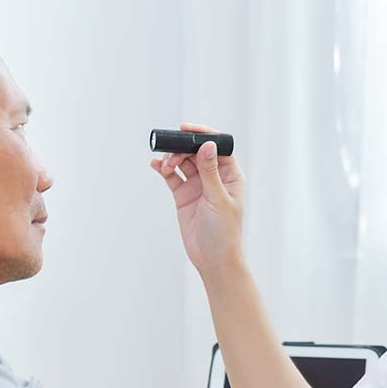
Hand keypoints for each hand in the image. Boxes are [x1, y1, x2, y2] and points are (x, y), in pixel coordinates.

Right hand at [150, 122, 246, 277]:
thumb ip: (210, 172)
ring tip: (164, 165)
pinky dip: (163, 169)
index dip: (204, 135)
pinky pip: (172, 177)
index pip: (218, 147)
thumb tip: (207, 145)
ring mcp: (198, 186)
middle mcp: (214, 178)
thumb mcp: (218, 199)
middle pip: (196, 152)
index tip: (187, 129)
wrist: (212, 258)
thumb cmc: (224, 232)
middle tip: (171, 151)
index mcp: (230, 176)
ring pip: (183, 163)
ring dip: (172, 159)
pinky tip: (156, 165)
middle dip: (183, 148)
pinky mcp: (184, 196)